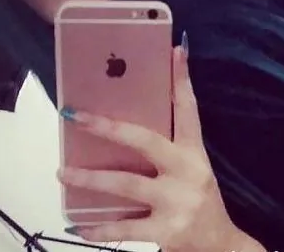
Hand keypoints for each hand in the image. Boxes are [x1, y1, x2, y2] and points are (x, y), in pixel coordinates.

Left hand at [57, 40, 264, 251]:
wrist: (221, 246)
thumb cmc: (199, 199)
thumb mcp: (191, 169)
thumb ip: (166, 150)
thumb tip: (125, 130)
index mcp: (194, 152)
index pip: (188, 109)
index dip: (181, 80)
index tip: (174, 51)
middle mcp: (187, 172)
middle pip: (146, 141)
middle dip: (109, 127)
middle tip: (76, 116)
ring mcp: (177, 202)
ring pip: (126, 184)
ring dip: (91, 178)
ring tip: (63, 172)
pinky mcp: (166, 232)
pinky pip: (125, 229)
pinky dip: (100, 228)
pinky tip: (79, 226)